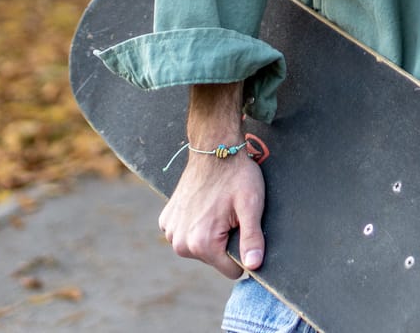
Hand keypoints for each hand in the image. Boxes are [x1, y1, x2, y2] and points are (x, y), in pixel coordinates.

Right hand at [160, 84, 264, 277]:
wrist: (214, 149)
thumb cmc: (236, 176)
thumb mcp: (251, 206)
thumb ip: (252, 239)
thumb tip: (253, 266)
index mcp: (202, 243)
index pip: (231, 270)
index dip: (243, 253)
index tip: (243, 229)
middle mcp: (180, 243)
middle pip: (214, 259)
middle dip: (226, 241)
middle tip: (230, 214)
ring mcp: (170, 232)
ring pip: (200, 248)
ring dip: (211, 233)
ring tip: (218, 208)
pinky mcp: (166, 221)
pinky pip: (187, 235)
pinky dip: (197, 224)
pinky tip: (204, 206)